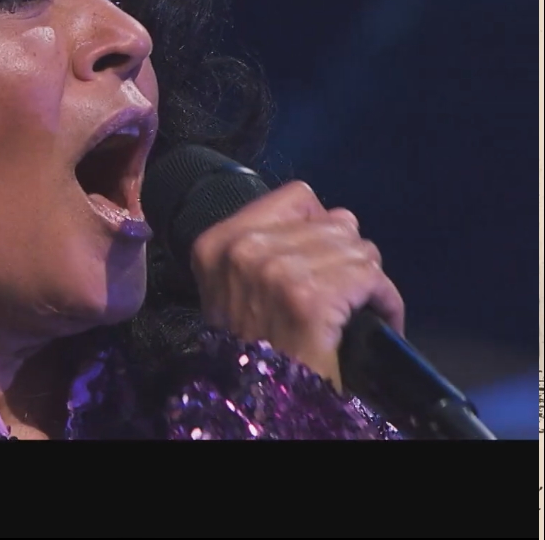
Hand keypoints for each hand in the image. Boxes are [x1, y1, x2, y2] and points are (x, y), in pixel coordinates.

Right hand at [189, 181, 405, 390]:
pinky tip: (376, 321)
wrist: (261, 407)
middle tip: (342, 296)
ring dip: (367, 283)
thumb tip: (330, 221)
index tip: (321, 262)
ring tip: (355, 312)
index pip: (298, 197)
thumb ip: (266, 247)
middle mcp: (242, 249)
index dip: (320, 230)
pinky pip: (372, 276)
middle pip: (336, 222)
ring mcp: (275, 271)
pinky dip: (386, 302)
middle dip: (347, 259)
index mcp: (217, 243)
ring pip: (359, 249)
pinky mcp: (310, 297)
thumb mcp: (236, 288)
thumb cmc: (255, 349)